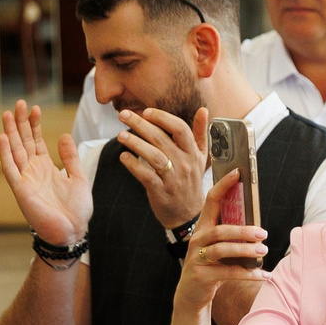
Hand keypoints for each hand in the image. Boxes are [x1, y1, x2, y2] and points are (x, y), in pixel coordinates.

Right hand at [0, 101, 92, 246]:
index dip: (35, 125)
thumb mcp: (78, 178)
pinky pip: (10, 169)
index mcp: (46, 168)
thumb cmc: (76, 210)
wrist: (73, 233)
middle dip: (21, 123)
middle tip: (19, 103)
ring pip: (15, 151)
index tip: (35, 108)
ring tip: (8, 113)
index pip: (36, 141)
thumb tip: (63, 135)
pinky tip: (3, 138)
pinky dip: (5, 153)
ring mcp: (25, 180)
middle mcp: (33, 171)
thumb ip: (70, 157)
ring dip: (11, 132)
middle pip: (23, 142)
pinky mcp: (21, 190)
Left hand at [116, 106, 211, 229]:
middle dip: (141, 124)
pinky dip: (134, 165)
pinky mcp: (161, 192)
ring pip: (154, 156)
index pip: (180, 128)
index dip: (162, 118)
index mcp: (194, 153)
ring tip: (121, 135)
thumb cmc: (191, 181)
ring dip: (135, 143)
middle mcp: (185, 164)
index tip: (146, 111)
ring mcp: (173, 179)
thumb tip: (203, 109)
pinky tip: (123, 156)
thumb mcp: (201, 157)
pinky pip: (146, 176)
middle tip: (124, 115)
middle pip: (162, 139)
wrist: (189, 215)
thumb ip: (200, 133)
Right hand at [176, 173, 266, 315]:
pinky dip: (248, 274)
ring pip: (222, 249)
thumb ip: (231, 235)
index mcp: (203, 227)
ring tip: (263, 251)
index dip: (223, 185)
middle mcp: (197, 239)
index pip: (211, 200)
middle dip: (243, 230)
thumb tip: (258, 226)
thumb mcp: (218, 247)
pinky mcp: (201, 275)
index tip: (237, 172)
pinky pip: (227, 272)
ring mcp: (197, 258)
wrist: (191, 295)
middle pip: (220, 230)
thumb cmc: (210, 267)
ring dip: (245, 250)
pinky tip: (263, 274)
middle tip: (263, 233)